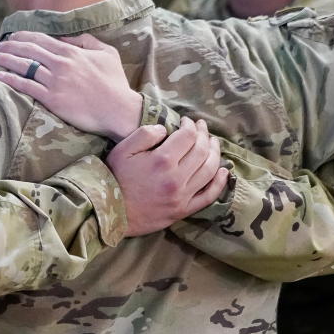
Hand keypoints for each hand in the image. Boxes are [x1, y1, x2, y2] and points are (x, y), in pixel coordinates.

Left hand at [0, 32, 142, 142]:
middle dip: (10, 46)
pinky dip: (11, 80)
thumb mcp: (106, 53)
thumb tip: (65, 37)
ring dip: (6, 60)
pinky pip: (26, 87)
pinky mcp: (52, 99)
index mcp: (72, 52)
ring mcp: (55, 82)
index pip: (41, 39)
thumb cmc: (115, 82)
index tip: (13, 36)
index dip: (24, 36)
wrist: (119, 110)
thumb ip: (85, 41)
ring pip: (24, 66)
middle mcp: (61, 64)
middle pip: (29, 50)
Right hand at [109, 118, 228, 236]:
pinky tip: (223, 171)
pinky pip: (209, 196)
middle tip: (202, 127)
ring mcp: (182, 195)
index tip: (187, 121)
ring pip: (209, 170)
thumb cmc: (114, 178)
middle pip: (202, 151)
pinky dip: (219, 182)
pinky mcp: (183, 210)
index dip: (190, 125)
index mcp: (162, 160)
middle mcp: (176, 178)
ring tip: (213, 143)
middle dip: (204, 135)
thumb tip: (166, 129)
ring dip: (215, 153)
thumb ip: (144, 134)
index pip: (188, 136)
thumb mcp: (122, 150)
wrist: (110, 212)